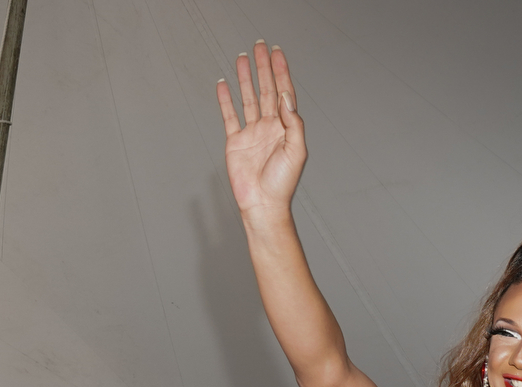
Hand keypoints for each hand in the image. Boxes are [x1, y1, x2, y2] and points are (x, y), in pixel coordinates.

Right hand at [217, 43, 305, 218]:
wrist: (263, 204)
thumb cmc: (282, 183)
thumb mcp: (297, 151)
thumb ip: (293, 122)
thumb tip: (285, 97)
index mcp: (285, 127)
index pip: (284, 92)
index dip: (281, 71)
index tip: (277, 52)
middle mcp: (269, 126)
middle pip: (266, 89)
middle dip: (263, 67)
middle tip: (260, 46)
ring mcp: (252, 133)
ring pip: (248, 98)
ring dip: (246, 78)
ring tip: (242, 58)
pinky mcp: (235, 142)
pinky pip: (229, 115)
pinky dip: (226, 100)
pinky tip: (224, 85)